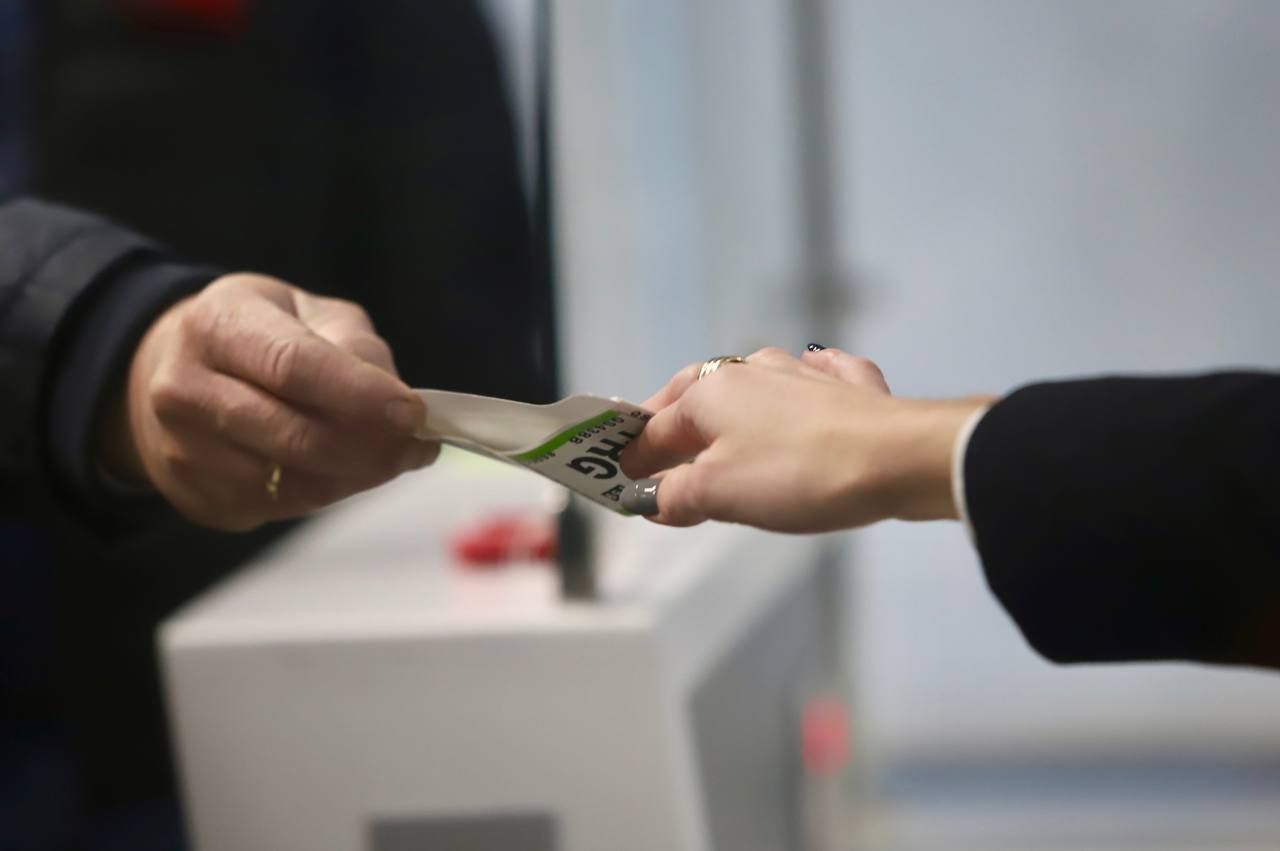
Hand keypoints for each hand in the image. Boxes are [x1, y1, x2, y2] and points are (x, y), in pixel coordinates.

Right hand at [98, 273, 438, 530]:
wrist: (172, 372)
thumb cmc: (259, 335)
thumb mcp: (307, 312)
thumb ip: (356, 348)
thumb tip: (402, 406)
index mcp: (215, 326)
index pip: (292, 366)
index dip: (360, 394)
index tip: (413, 413)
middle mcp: (184, 390)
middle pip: (295, 435)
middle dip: (372, 446)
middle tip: (417, 443)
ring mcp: (184, 451)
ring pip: (295, 483)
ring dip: (361, 474)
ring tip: (395, 454)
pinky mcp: (198, 498)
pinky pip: (284, 507)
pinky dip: (334, 491)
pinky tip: (356, 469)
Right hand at [619, 346, 991, 532]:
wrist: (899, 457)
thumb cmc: (798, 473)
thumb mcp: (720, 494)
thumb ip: (676, 496)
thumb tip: (652, 499)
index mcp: (710, 393)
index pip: (655, 429)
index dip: (633, 459)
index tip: (619, 482)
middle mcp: (751, 372)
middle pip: (698, 394)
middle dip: (675, 419)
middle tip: (658, 449)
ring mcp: (804, 375)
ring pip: (755, 381)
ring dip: (734, 402)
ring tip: (723, 430)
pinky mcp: (853, 388)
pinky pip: (820, 376)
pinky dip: (807, 381)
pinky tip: (812, 376)